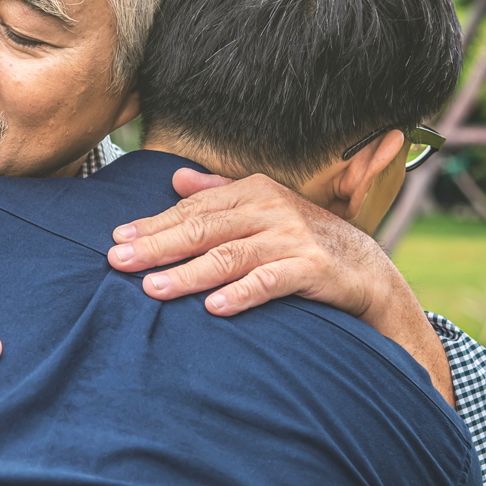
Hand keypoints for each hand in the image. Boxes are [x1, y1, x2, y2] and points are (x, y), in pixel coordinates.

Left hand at [105, 170, 453, 405]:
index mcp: (253, 193)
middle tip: (119, 261)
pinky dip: (242, 293)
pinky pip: (271, 281)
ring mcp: (293, 238)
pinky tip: (214, 307)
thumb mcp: (263, 211)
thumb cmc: (304, 242)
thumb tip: (176, 178)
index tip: (118, 239)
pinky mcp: (313, 268)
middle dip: (158, 246)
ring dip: (189, 273)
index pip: (193, 210)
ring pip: (230, 256)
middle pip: (204, 230)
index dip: (154, 224)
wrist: (367, 270)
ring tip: (153, 288)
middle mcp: (271, 210)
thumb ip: (219, 196)